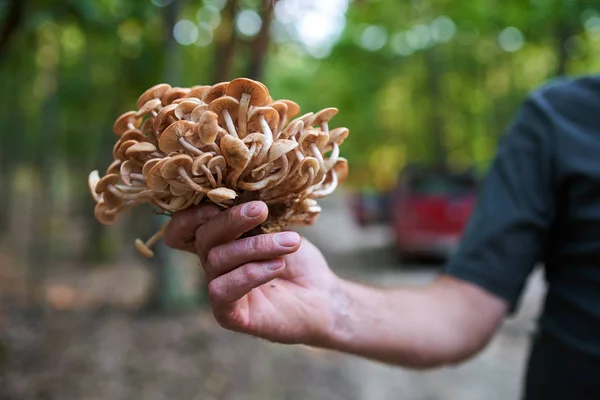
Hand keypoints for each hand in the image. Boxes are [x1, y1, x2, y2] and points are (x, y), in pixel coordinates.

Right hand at [164, 201, 341, 345]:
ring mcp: (218, 289)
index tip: (223, 196)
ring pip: (217, 260)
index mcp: (219, 240)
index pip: (183, 228)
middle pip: (202, 237)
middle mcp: (213, 264)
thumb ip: (256, 214)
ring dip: (255, 246)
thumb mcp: (278, 228)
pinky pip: (222, 290)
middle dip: (231, 219)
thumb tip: (246, 191)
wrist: (322, 297)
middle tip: (261, 210)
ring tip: (290, 242)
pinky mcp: (227, 315)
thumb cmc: (299, 260)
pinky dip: (251, 273)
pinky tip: (277, 265)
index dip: (191, 214)